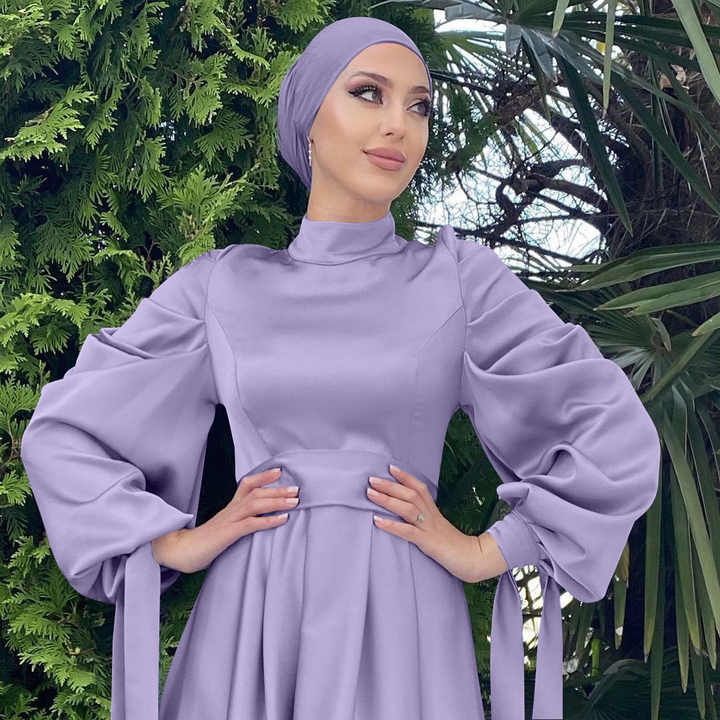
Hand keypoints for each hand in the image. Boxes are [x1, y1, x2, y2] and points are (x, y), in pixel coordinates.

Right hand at [151, 467, 297, 572]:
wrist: (181, 552)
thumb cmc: (204, 543)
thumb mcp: (224, 529)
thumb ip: (239, 523)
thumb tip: (258, 523)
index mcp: (230, 507)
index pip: (246, 484)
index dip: (263, 476)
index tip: (279, 471)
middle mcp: (230, 509)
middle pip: (256, 492)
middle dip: (277, 489)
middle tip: (297, 489)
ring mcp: (229, 520)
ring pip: (255, 504)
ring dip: (277, 501)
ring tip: (294, 501)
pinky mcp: (227, 534)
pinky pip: (251, 524)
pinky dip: (268, 520)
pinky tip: (282, 519)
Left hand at [366, 464, 506, 583]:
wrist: (472, 559)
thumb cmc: (454, 546)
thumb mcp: (438, 528)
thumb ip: (425, 520)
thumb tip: (409, 515)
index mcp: (434, 511)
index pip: (419, 488)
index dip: (405, 477)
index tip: (390, 468)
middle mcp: (431, 515)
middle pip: (410, 494)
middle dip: (390, 485)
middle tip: (372, 479)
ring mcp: (429, 528)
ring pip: (407, 508)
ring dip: (387, 499)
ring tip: (370, 493)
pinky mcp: (428, 542)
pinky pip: (407, 531)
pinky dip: (391, 525)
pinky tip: (377, 520)